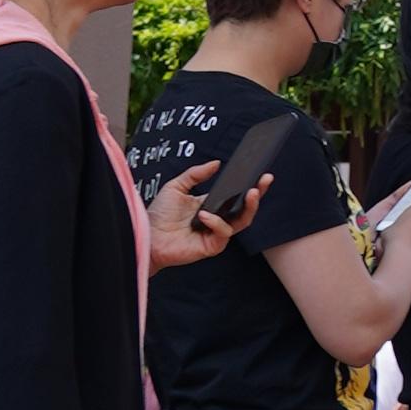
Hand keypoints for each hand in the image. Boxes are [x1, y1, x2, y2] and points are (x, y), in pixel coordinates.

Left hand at [147, 160, 265, 265]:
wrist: (147, 235)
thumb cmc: (159, 214)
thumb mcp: (176, 186)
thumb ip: (195, 174)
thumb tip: (216, 163)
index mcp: (212, 205)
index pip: (237, 196)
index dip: (251, 186)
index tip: (261, 173)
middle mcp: (218, 220)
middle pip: (246, 209)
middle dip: (259, 194)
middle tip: (263, 180)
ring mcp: (216, 234)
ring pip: (243, 222)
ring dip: (249, 207)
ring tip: (250, 192)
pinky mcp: (212, 246)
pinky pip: (224, 233)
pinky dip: (217, 222)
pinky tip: (204, 215)